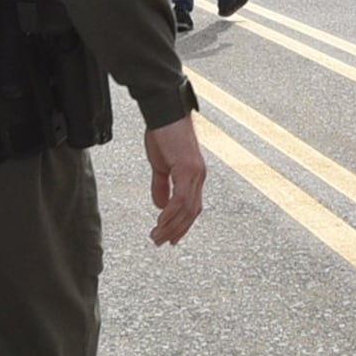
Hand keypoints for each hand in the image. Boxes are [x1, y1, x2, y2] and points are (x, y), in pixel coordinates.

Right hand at [144, 118, 206, 245]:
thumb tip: (160, 206)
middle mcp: (199, 177)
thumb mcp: (160, 164)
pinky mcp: (186, 168)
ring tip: (156, 236)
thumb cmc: (163, 133)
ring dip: (171, 226)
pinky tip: (161, 221)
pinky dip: (171, 213)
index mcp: (194, 176)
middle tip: (161, 243)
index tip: (171, 239)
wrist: (164, 112)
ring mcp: (195, 173)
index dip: (183, 225)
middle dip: (176, 231)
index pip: (192, 207)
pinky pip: (181, 197)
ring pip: (186, 209)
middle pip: (192, 213)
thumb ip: (161, 185)